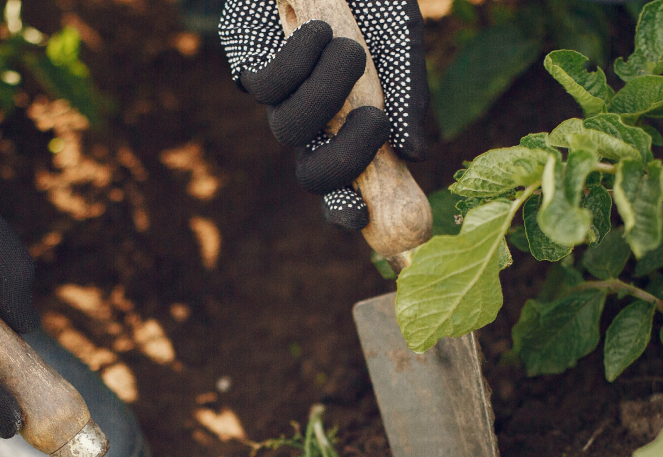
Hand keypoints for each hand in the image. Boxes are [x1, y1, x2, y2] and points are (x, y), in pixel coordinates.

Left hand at [218, 0, 426, 228]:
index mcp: (349, 125)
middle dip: (343, 160)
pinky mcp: (248, 67)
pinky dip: (298, 63)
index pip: (344, 185)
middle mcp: (313, 121)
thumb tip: (415, 153)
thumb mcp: (398, 39)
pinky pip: (266, 88)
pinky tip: (318, 31)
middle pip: (312, 175)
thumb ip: (408, 93)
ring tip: (350, 49)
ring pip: (291, 130)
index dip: (346, 210)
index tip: (362, 218)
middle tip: (376, 120)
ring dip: (326, 94)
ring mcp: (279, 98)